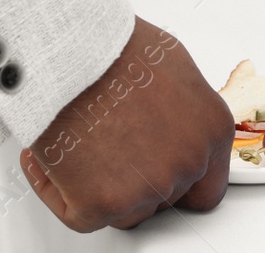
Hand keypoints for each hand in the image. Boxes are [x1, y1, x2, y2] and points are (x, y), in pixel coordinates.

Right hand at [21, 18, 232, 230]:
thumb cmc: (115, 48)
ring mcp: (149, 187)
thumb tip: (168, 122)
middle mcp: (188, 162)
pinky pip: (80, 217)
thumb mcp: (173, 67)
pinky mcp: (104, 204)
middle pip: (165, 197)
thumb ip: (181, 110)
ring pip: (126, 211)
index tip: (158, 170)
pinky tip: (53, 159)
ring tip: (81, 143)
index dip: (181, 180)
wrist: (73, 52)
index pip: (208, 184)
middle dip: (137, 177)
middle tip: (109, 148)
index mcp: (211, 130)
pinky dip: (60, 192)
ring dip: (102, 186)